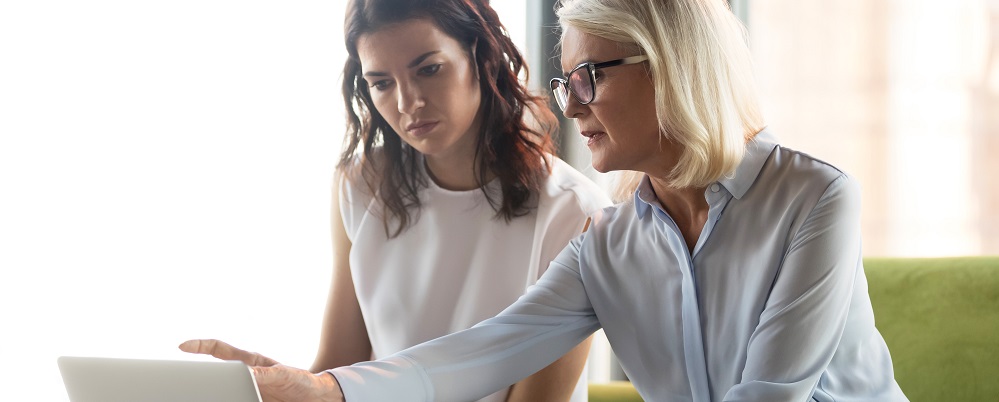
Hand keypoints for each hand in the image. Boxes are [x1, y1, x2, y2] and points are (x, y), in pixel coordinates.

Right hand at [179, 339, 343, 401]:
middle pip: (214, 372)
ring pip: (222, 391)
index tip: (182, 346)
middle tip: (180, 379)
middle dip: (197, 375)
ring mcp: (246, 390)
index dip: (200, 345)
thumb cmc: (301, 381)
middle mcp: (244, 375)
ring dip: (214, 394)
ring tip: (200, 396)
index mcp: (250, 362)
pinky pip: (234, 400)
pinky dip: (227, 400)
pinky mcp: (250, 401)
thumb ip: (264, 374)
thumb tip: (245, 373)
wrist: (316, 399)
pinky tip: (222, 401)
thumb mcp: (283, 375)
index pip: (220, 349)